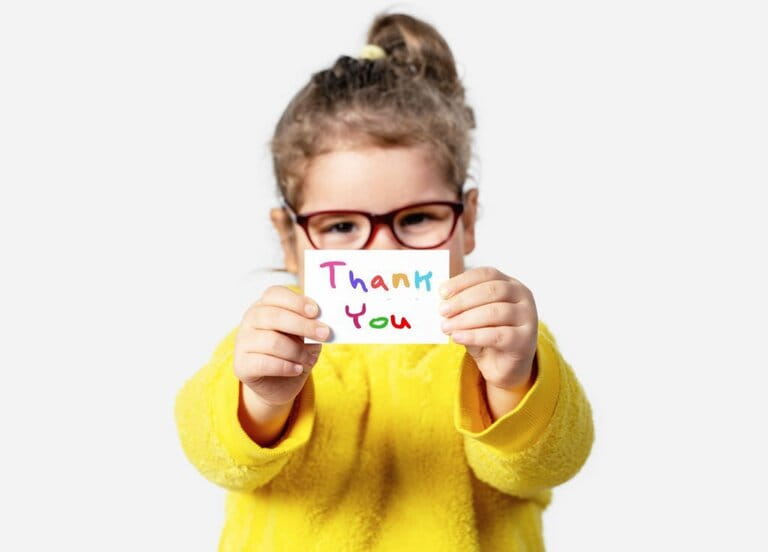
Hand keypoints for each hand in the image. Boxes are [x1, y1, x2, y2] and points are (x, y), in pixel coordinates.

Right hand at [234, 285, 329, 406]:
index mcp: (264, 306)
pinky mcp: (241, 365)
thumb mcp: (303, 336)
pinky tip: (296, 369)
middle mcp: (250, 321)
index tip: (316, 311)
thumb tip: (323, 326)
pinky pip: (264, 363)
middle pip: (274, 316)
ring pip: (272, 341)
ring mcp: (242, 342)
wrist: (276, 385)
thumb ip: (310, 327)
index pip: (274, 294)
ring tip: (307, 358)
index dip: (296, 301)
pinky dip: (286, 367)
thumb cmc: (291, 354)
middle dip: (303, 325)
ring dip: (296, 351)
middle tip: (324, 334)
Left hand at [439, 267, 537, 392]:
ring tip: (446, 326)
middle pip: (492, 291)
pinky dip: (474, 335)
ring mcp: (527, 318)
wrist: (503, 366)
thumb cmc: (487, 335)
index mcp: (510, 284)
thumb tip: (442, 301)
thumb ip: (461, 306)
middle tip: (442, 310)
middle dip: (463, 300)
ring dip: (466, 319)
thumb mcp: (472, 316)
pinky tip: (457, 337)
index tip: (442, 292)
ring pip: (495, 312)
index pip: (487, 274)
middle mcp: (523, 297)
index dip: (463, 281)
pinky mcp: (525, 340)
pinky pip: (498, 335)